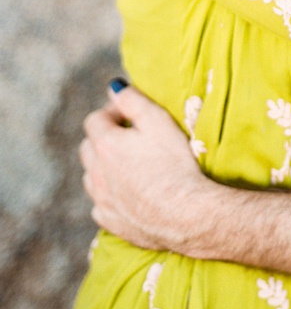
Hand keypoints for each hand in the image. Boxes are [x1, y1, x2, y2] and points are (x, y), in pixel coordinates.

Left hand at [80, 84, 210, 252]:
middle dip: (104, 137)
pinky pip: (100, 203)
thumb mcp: (158, 121)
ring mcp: (102, 200)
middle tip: (130, 136)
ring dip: (103, 166)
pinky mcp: (111, 221)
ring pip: (91, 176)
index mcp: (106, 145)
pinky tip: (128, 193)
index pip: (94, 120)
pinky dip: (109, 194)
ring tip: (129, 164)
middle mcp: (96, 173)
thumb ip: (133, 101)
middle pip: (88, 147)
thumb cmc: (175, 164)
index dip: (112, 112)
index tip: (130, 114)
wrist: (185, 214)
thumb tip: (114, 87)